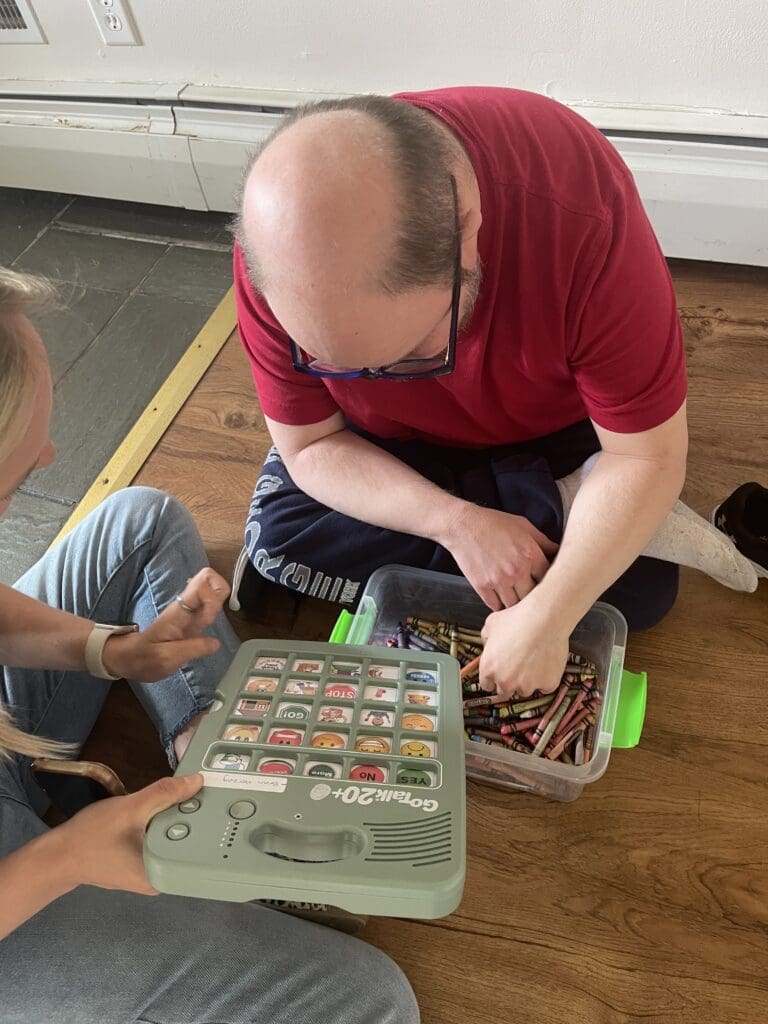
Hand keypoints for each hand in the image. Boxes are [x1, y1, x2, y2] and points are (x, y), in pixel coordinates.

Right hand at [53, 773, 202, 893]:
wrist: (59, 855)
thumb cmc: (92, 836)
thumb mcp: (131, 809)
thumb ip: (164, 794)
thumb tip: (196, 782)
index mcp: (160, 876)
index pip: (196, 847)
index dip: (206, 821)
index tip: (211, 800)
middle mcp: (159, 880)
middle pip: (187, 844)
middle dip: (190, 819)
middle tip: (198, 795)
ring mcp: (150, 874)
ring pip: (173, 842)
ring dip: (176, 821)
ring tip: (183, 800)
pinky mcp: (141, 866)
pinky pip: (161, 843)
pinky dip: (163, 826)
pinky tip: (163, 811)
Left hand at [102, 568, 228, 681]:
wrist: (130, 658)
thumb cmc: (145, 658)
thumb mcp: (168, 658)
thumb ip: (193, 649)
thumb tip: (215, 643)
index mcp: (179, 610)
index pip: (203, 582)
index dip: (213, 600)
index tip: (207, 621)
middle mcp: (185, 605)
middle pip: (209, 579)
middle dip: (219, 595)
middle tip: (212, 619)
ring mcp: (187, 609)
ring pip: (210, 589)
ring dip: (217, 602)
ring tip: (208, 624)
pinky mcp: (189, 617)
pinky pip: (207, 602)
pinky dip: (214, 607)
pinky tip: (208, 624)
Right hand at [442, 503, 557, 610]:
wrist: (463, 526)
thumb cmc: (493, 523)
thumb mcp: (523, 526)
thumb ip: (543, 541)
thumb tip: (557, 551)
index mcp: (530, 555)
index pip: (548, 579)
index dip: (547, 583)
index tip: (545, 585)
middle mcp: (517, 571)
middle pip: (532, 596)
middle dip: (532, 596)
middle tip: (531, 596)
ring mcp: (499, 580)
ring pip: (514, 605)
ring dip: (516, 604)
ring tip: (517, 601)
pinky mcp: (482, 586)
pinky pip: (495, 606)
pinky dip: (499, 606)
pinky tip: (501, 601)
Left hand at [479, 601, 568, 698]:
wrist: (545, 618)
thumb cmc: (519, 619)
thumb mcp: (491, 624)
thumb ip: (486, 639)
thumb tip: (488, 644)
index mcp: (489, 669)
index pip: (486, 685)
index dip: (493, 678)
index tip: (500, 672)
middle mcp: (506, 681)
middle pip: (504, 691)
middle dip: (509, 681)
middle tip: (517, 666)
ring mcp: (527, 685)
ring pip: (525, 690)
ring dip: (528, 680)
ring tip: (533, 660)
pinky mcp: (547, 684)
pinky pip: (545, 687)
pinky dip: (546, 678)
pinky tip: (545, 662)